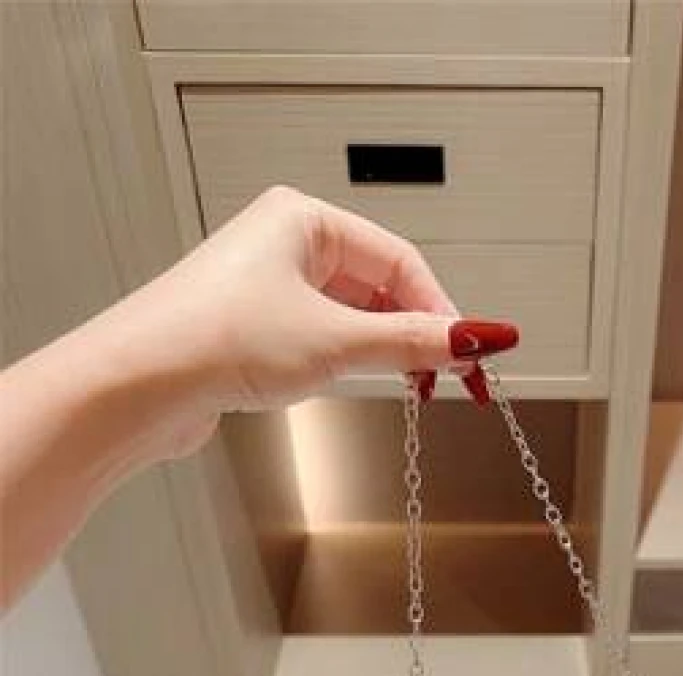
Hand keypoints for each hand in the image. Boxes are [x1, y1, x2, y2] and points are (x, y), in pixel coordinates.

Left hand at [125, 186, 517, 448]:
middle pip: (381, 287)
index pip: (401, 260)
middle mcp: (284, 243)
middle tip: (447, 378)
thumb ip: (413, 343)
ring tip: (406, 385)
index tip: (471, 355)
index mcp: (303, 218)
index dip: (442, 312)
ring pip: (353, 316)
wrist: (140, 384)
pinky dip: (349, 361)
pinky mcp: (254, 328)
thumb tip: (476, 338)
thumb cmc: (214, 339)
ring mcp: (267, 287)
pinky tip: (354, 383)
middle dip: (416, 334)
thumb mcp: (335, 341)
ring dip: (383, 351)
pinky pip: (323, 337)